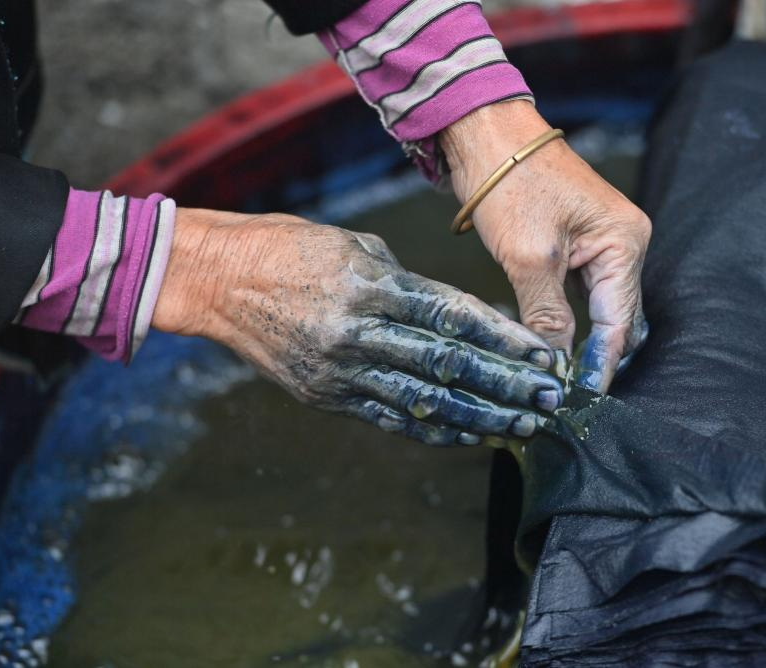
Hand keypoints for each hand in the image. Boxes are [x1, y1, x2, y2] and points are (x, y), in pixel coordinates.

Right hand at [152, 209, 562, 445]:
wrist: (216, 279)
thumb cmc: (289, 248)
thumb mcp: (355, 246)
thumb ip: (406, 282)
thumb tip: (453, 313)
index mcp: (372, 284)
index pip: (455, 317)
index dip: (505, 338)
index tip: (543, 353)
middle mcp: (360, 331)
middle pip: (449, 364)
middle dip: (506, 383)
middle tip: (550, 397)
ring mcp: (340, 369)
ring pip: (424, 400)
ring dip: (479, 416)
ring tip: (521, 425)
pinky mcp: (325, 394)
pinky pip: (388, 418)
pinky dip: (432, 431)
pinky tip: (469, 437)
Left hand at [440, 101, 650, 391]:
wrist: (487, 133)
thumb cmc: (510, 182)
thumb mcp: (529, 256)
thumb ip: (547, 314)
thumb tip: (556, 365)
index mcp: (625, 243)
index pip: (620, 323)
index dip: (599, 366)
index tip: (577, 401)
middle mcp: (624, 245)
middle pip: (617, 320)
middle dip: (595, 359)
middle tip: (565, 396)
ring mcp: (602, 244)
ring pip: (599, 311)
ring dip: (581, 343)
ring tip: (556, 379)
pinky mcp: (577, 245)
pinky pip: (582, 295)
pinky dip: (568, 322)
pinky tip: (549, 345)